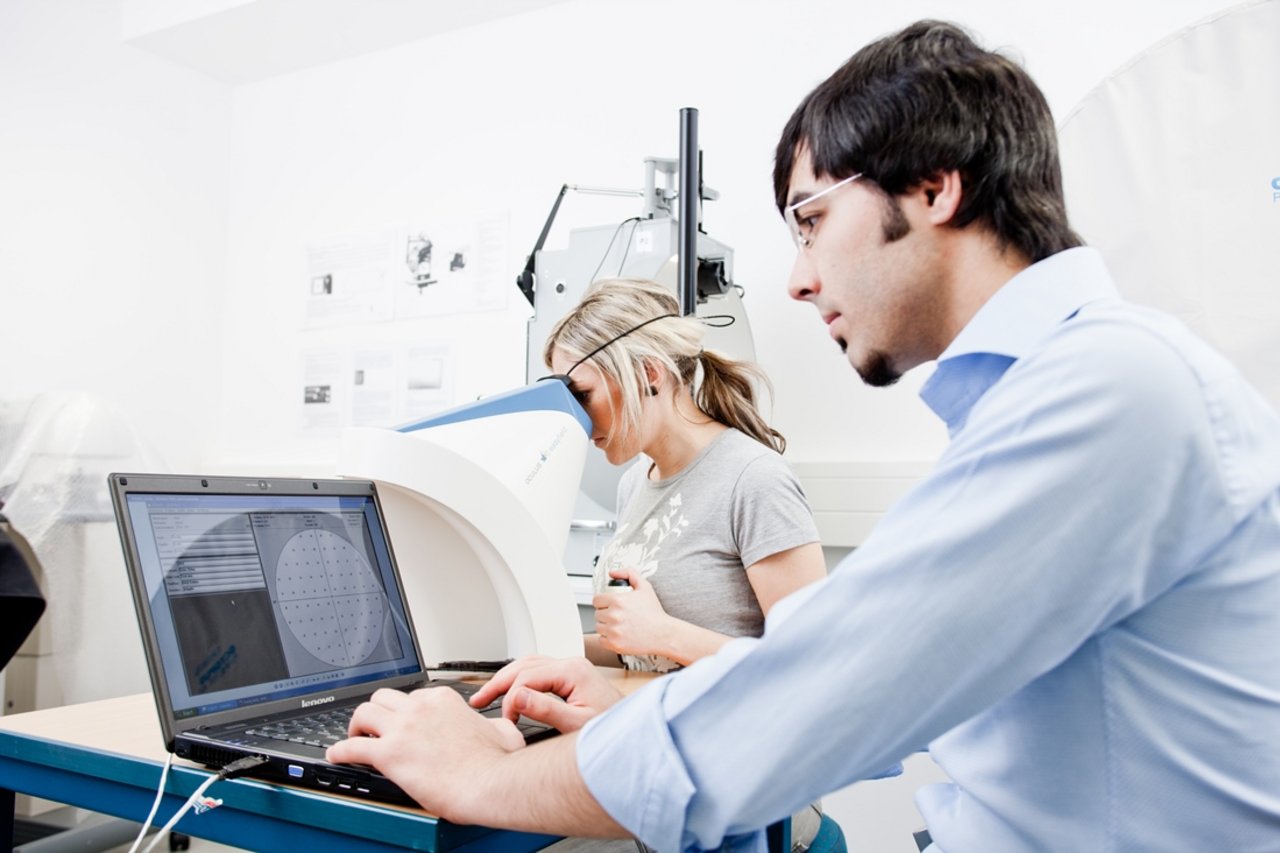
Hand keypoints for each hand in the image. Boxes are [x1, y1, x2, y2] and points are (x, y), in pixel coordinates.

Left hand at [326, 686, 522, 817]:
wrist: (489, 783)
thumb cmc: (497, 763)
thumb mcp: (504, 732)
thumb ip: (497, 725)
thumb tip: (502, 728)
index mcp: (444, 701)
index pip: (413, 696)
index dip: (404, 710)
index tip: (402, 722)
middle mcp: (420, 709)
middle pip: (383, 697)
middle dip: (375, 711)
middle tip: (373, 727)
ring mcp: (403, 729)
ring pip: (363, 713)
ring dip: (355, 726)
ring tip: (353, 738)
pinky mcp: (389, 755)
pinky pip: (353, 747)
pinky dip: (340, 751)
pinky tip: (337, 756)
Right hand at [469, 655, 622, 732]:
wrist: (634, 731)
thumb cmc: (611, 729)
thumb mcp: (576, 724)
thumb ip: (545, 710)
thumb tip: (516, 698)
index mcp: (573, 672)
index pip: (527, 676)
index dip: (510, 698)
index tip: (508, 720)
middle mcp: (572, 665)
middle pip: (524, 665)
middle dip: (498, 682)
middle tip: (478, 700)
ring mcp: (572, 669)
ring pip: (530, 665)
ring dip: (507, 679)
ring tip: (487, 695)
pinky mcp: (572, 677)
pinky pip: (539, 670)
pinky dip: (520, 679)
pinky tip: (511, 691)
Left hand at [593, 567, 672, 657]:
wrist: (663, 634)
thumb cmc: (654, 612)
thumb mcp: (645, 587)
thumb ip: (629, 574)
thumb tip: (613, 573)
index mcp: (617, 600)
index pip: (596, 600)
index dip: (602, 602)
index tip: (609, 605)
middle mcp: (613, 615)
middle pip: (597, 614)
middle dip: (605, 614)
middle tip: (617, 616)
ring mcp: (613, 631)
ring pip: (598, 627)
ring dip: (605, 626)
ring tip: (618, 625)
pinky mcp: (614, 644)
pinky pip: (601, 640)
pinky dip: (607, 639)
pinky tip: (618, 635)